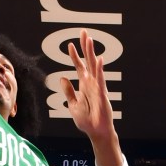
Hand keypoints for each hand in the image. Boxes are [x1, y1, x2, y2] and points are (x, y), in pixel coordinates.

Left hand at [59, 32, 115, 146]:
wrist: (96, 132)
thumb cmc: (87, 120)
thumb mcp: (73, 104)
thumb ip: (68, 91)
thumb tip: (62, 78)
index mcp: (85, 85)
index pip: (79, 66)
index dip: (74, 56)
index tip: (70, 44)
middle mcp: (92, 83)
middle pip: (88, 61)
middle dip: (85, 47)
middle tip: (83, 32)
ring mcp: (98, 87)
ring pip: (94, 66)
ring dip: (91, 53)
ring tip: (89, 40)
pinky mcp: (102, 94)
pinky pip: (100, 80)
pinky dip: (99, 70)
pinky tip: (99, 59)